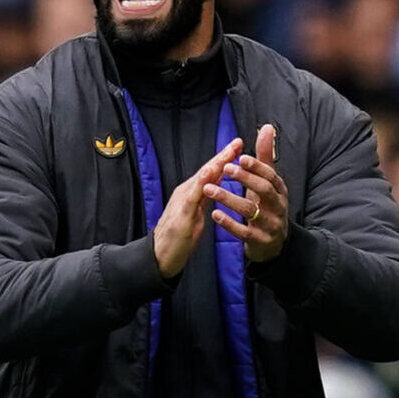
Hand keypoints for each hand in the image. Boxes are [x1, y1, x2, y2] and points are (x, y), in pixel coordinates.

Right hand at [155, 137, 245, 277]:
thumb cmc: (178, 237)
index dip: (224, 158)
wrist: (160, 256)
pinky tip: (209, 173)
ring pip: (201, 179)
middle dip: (223, 156)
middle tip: (237, 141)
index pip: (210, 172)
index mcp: (192, 192)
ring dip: (215, 165)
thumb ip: (204, 198)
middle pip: (207, 171)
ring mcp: (182, 201)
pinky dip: (202, 183)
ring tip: (228, 152)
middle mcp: (186, 192)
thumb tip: (215, 184)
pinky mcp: (181, 214)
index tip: (238, 146)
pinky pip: (193, 196)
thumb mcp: (196, 214)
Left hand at [207, 124, 288, 263]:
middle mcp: (278, 207)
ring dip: (229, 199)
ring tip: (209, 189)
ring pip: (250, 211)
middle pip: (264, 191)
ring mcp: (270, 225)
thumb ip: (265, 156)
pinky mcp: (259, 241)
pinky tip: (214, 214)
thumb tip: (268, 127)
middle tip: (226, 168)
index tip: (241, 157)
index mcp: (279, 191)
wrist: (274, 244)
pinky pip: (243, 232)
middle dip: (245, 179)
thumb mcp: (267, 182)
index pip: (271, 176)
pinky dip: (228, 223)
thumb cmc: (266, 205)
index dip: (257, 167)